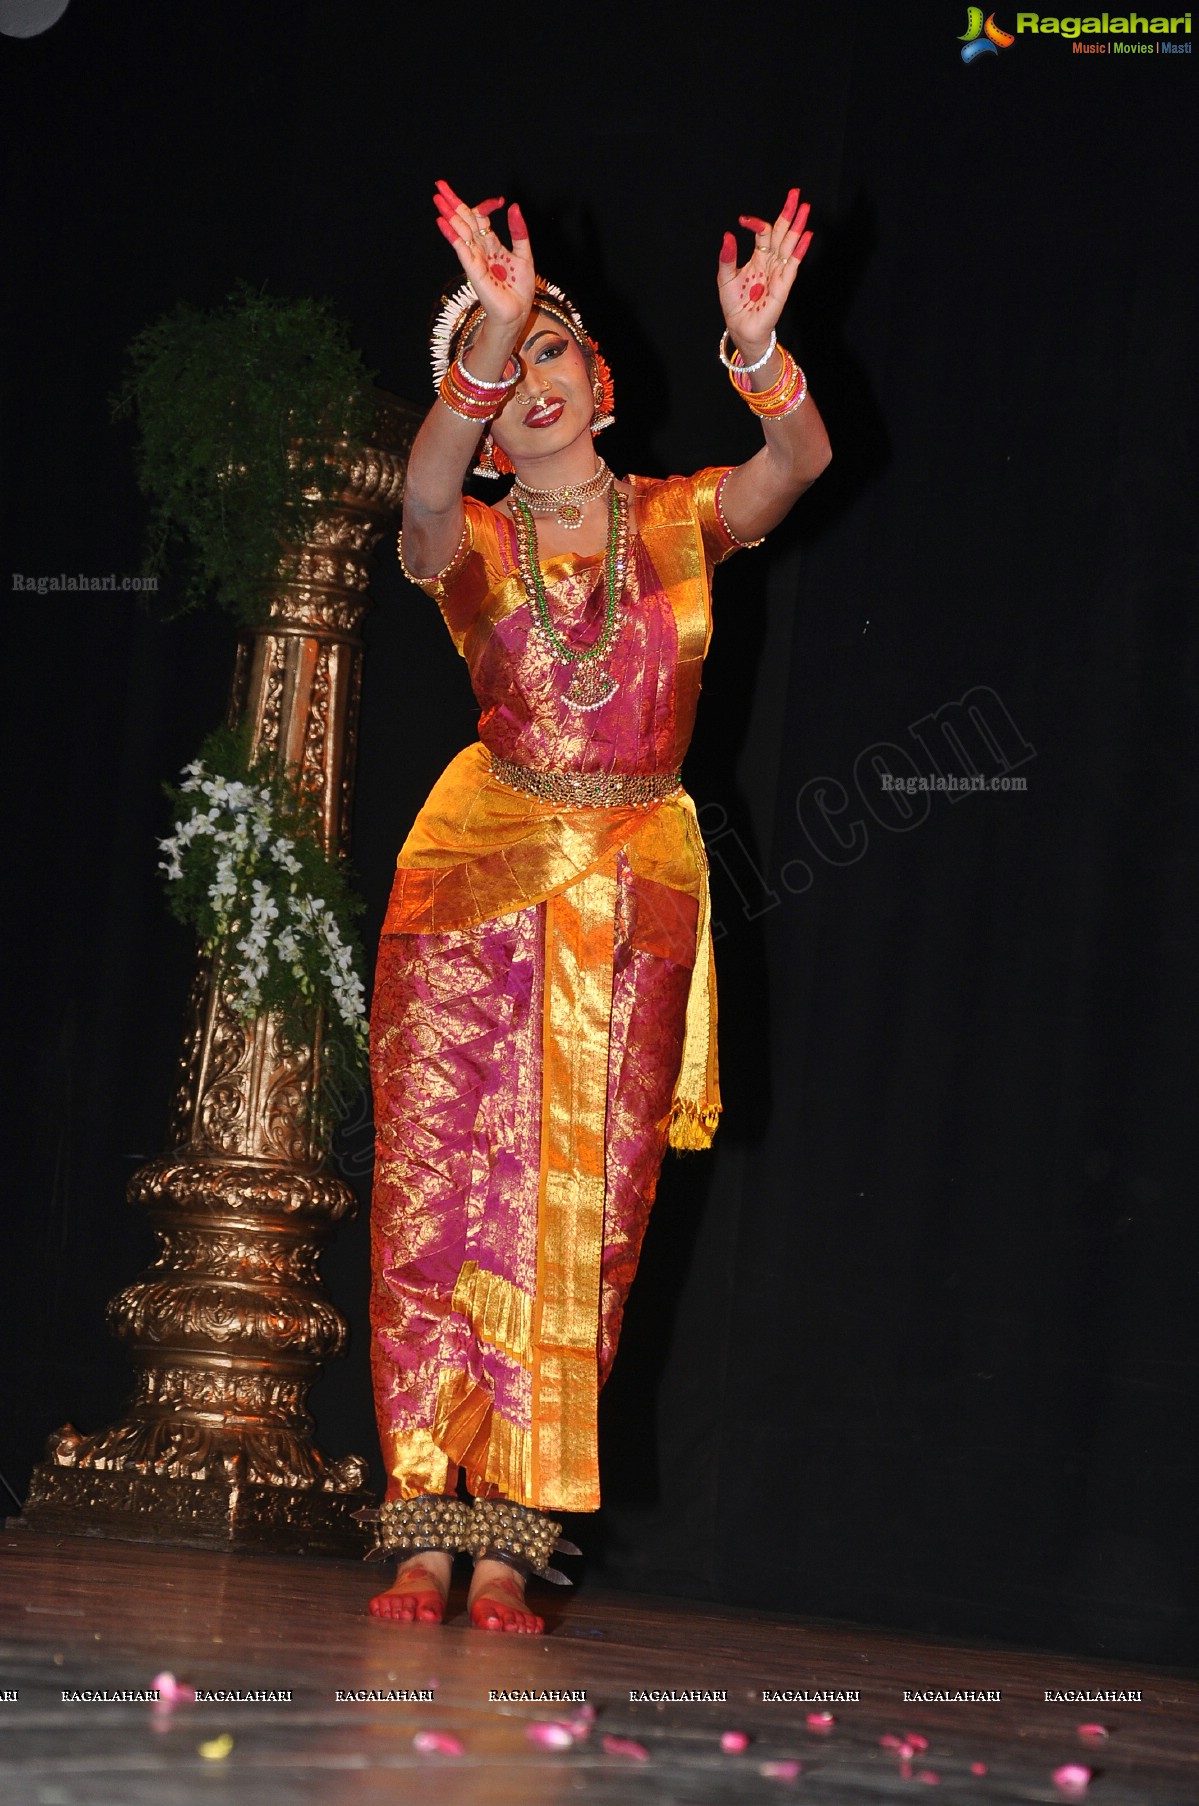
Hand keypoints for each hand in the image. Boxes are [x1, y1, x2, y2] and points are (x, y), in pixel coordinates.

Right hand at [432, 178, 534, 334]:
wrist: (516, 313)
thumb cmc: (519, 289)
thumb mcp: (525, 255)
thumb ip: (518, 232)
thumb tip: (513, 207)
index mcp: (492, 245)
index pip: (482, 219)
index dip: (487, 206)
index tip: (500, 201)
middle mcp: (481, 249)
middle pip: (464, 221)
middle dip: (453, 202)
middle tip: (439, 184)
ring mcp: (475, 259)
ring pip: (460, 231)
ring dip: (448, 213)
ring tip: (437, 197)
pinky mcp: (473, 270)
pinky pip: (461, 249)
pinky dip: (452, 234)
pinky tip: (443, 221)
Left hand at [717, 187, 812, 357]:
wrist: (741, 328)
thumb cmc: (735, 305)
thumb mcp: (725, 278)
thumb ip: (727, 258)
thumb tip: (728, 235)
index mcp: (758, 258)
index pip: (764, 234)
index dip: (756, 224)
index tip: (742, 220)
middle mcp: (771, 262)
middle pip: (783, 233)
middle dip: (789, 213)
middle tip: (796, 193)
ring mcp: (779, 273)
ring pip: (790, 245)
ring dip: (798, 226)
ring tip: (805, 207)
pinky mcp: (783, 286)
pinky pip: (793, 265)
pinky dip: (800, 250)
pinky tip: (806, 235)